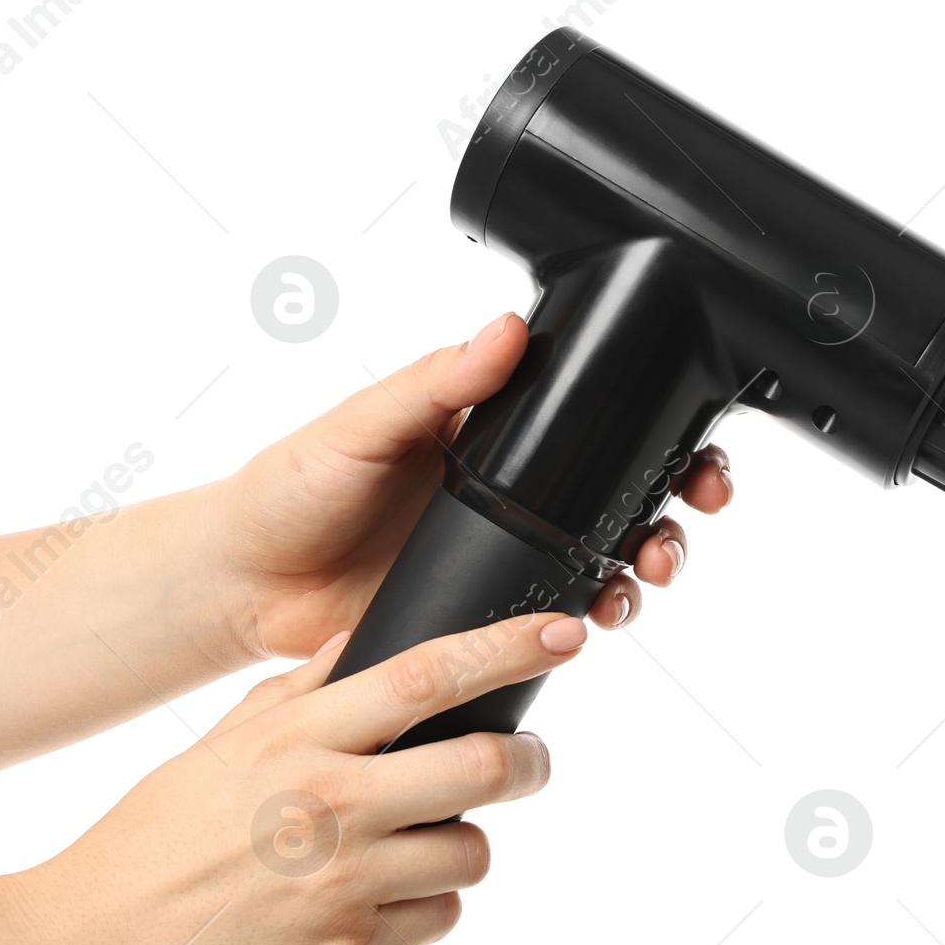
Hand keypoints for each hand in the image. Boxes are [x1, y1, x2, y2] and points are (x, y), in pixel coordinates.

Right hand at [18, 611, 588, 944]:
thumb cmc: (147, 842)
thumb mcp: (214, 747)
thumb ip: (294, 691)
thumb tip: (361, 641)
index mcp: (294, 739)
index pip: (426, 674)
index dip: (507, 648)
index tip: (563, 633)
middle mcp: (329, 804)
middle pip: (485, 765)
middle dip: (529, 762)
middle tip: (529, 762)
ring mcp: (343, 884)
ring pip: (472, 852)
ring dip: (462, 844)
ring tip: (413, 847)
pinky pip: (436, 917)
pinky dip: (425, 906)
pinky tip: (374, 903)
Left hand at [204, 313, 734, 660]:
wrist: (246, 584)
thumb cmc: (291, 489)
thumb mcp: (362, 426)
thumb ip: (433, 384)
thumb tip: (505, 328)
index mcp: (490, 428)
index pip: (594, 414)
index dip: (658, 425)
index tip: (695, 439)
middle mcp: (513, 487)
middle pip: (623, 486)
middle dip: (675, 497)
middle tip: (698, 505)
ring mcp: (506, 549)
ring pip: (606, 551)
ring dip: (645, 559)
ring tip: (647, 573)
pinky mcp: (488, 606)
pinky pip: (559, 608)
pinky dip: (595, 612)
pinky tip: (600, 616)